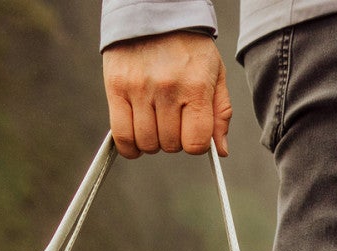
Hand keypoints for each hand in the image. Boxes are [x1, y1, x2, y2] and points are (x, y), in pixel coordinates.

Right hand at [102, 32, 231, 158]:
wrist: (155, 13)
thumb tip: (220, 150)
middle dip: (174, 140)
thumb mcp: (215, 73)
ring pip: (147, 143)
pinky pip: (121, 134)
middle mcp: (167, 89)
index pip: (196, 142)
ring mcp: (139, 89)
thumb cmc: (189, 46)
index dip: (196, 144)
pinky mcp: (116, 87)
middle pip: (171, 145)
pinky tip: (135, 140)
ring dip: (152, 142)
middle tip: (173, 122)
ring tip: (155, 123)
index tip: (192, 134)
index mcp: (196, 86)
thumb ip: (220, 113)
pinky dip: (129, 146)